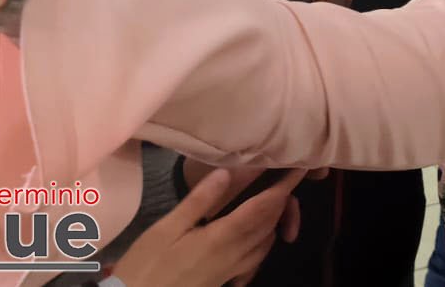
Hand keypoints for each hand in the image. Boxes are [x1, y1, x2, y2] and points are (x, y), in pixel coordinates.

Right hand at [112, 167, 305, 286]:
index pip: (263, 207)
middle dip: (283, 200)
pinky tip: (256, 236)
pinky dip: (264, 242)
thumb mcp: (166, 228)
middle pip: (269, 223)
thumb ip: (199, 200)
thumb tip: (228, 171)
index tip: (297, 168)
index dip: (283, 186)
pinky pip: (256, 259)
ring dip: (275, 220)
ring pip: (266, 242)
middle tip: (286, 178)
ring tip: (274, 200)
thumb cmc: (147, 263)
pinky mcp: (226, 280)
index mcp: (222, 237)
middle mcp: (235, 255)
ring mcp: (232, 270)